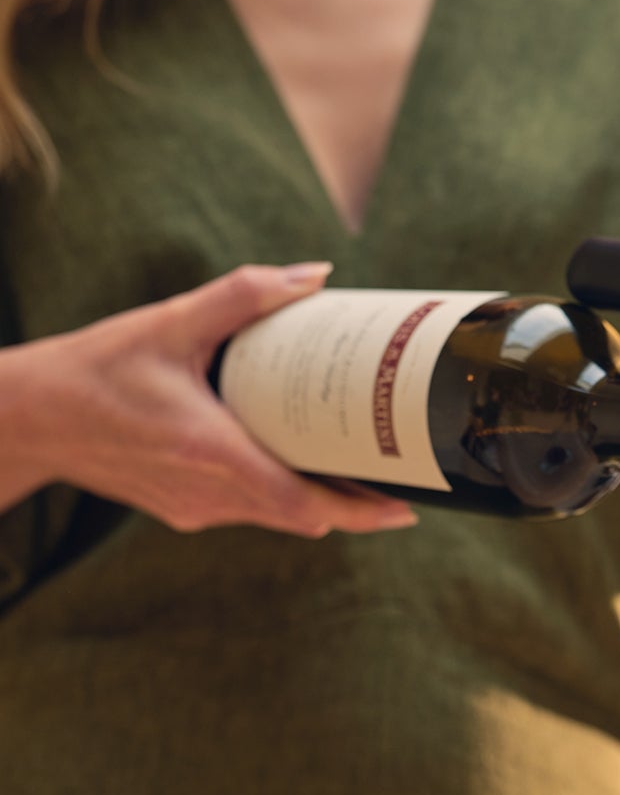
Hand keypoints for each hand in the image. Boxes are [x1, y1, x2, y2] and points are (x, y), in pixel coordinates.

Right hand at [0, 263, 417, 535]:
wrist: (28, 419)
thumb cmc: (95, 369)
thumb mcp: (169, 322)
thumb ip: (244, 297)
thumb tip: (315, 276)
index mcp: (210, 452)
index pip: (304, 503)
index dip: (360, 511)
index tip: (406, 505)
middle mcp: (207, 494)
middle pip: (303, 517)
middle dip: (354, 505)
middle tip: (401, 480)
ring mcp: (194, 510)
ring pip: (277, 517)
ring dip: (318, 498)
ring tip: (360, 466)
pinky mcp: (183, 511)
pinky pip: (248, 509)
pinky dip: (280, 492)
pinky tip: (296, 460)